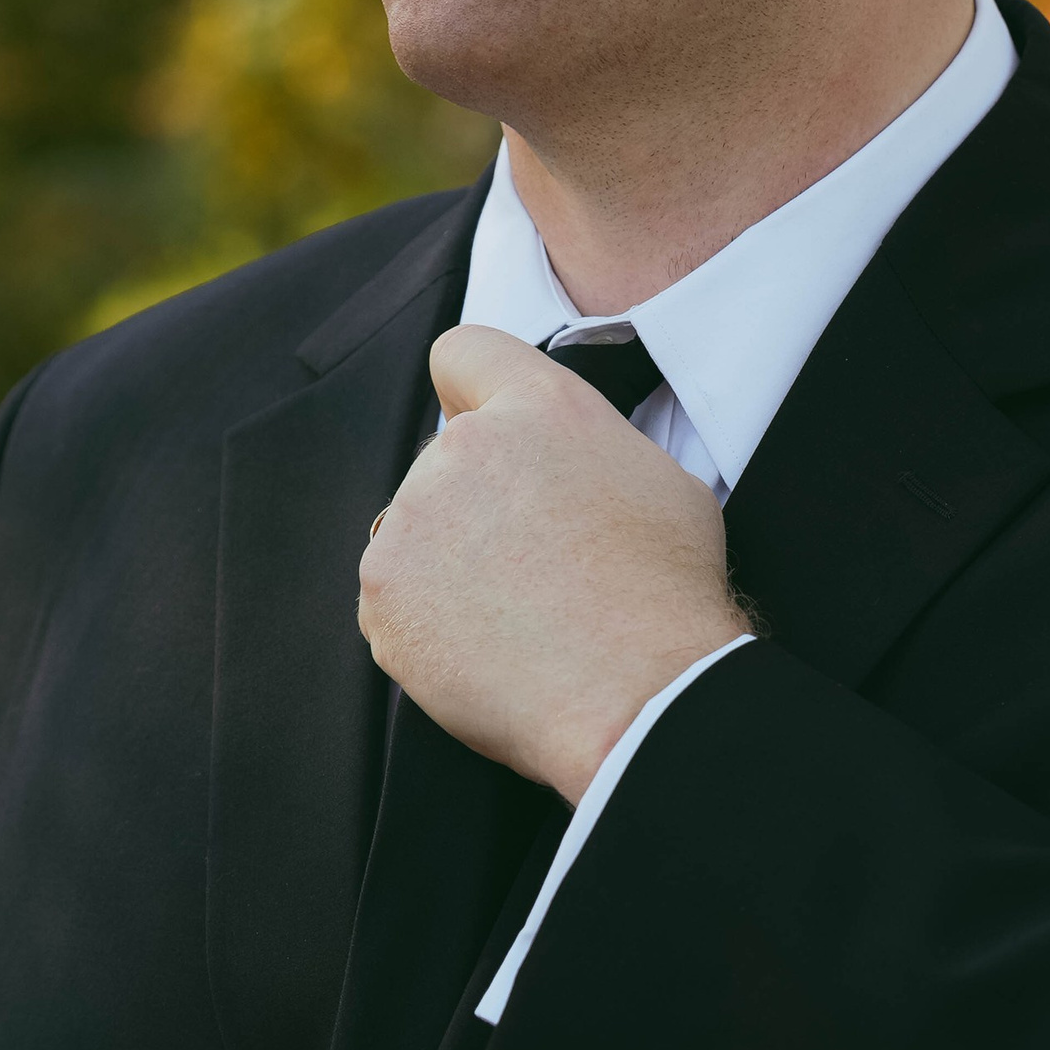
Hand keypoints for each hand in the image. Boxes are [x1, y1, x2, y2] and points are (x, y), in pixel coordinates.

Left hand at [359, 324, 745, 801]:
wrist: (638, 696)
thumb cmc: (665, 594)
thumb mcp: (658, 479)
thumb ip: (589, 448)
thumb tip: (564, 469)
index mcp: (537, 406)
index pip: (463, 353)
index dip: (470, 391)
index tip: (485, 432)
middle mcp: (462, 449)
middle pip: (443, 460)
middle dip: (476, 503)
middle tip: (532, 563)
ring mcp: (413, 522)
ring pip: (417, 533)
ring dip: (449, 566)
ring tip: (518, 617)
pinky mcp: (384, 594)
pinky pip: (394, 602)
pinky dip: (427, 627)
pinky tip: (488, 651)